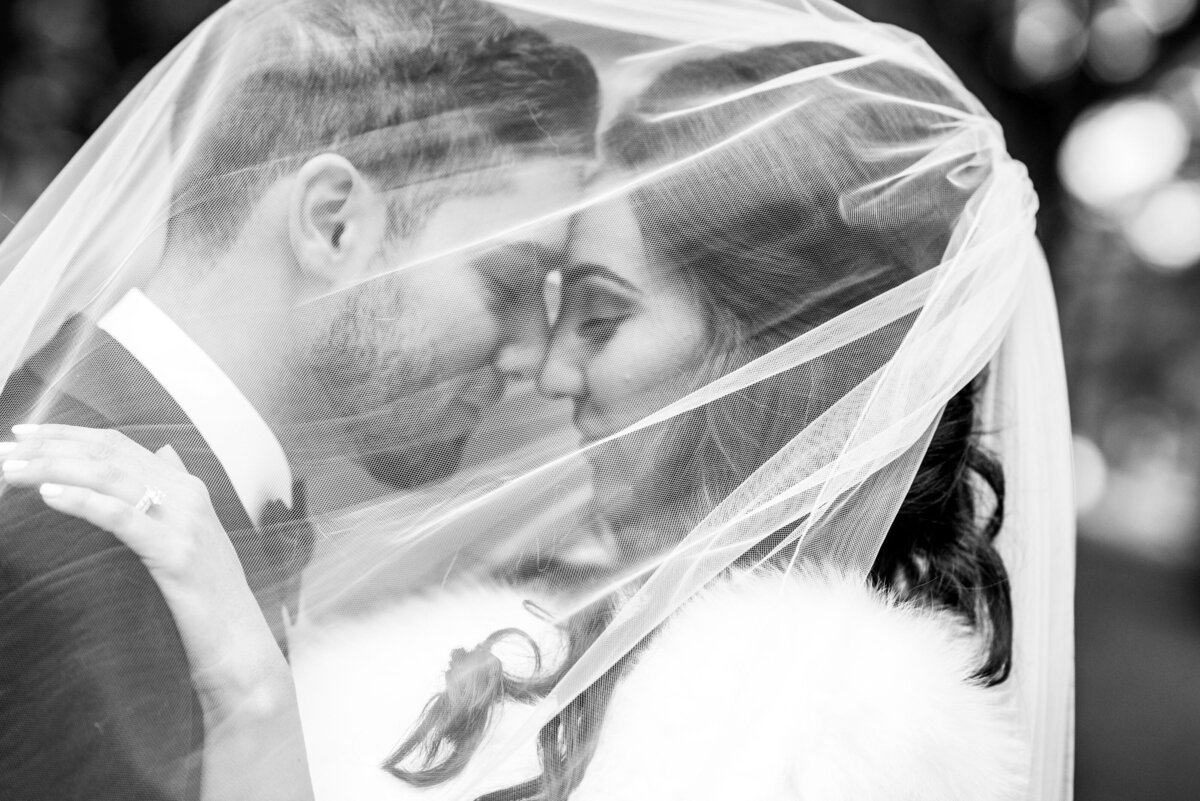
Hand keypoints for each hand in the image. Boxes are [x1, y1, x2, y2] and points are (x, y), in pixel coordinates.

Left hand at [0, 424, 288, 719]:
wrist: (238, 643)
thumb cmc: (206, 598)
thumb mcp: (190, 536)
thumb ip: (173, 494)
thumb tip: (164, 452)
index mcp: (187, 487)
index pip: (118, 444)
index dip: (67, 433)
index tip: (23, 433)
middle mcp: (188, 494)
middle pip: (108, 454)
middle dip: (50, 447)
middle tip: (5, 451)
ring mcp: (184, 521)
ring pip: (109, 477)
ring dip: (53, 468)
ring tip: (11, 471)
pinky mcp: (176, 553)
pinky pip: (121, 516)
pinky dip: (82, 500)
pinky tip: (49, 495)